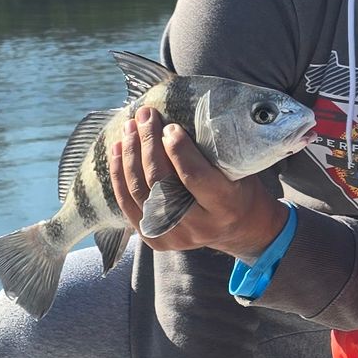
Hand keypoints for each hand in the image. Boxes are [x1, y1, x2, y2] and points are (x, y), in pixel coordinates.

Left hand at [109, 107, 284, 259]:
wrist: (240, 227)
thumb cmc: (240, 188)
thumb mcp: (239, 169)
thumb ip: (212, 152)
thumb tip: (178, 117)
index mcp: (225, 205)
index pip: (194, 176)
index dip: (177, 149)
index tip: (169, 126)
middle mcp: (199, 225)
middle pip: (162, 183)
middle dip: (149, 145)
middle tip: (145, 117)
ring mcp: (175, 236)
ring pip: (141, 193)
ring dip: (130, 156)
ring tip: (129, 128)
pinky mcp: (157, 240)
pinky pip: (128, 206)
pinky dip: (119, 176)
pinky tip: (117, 150)